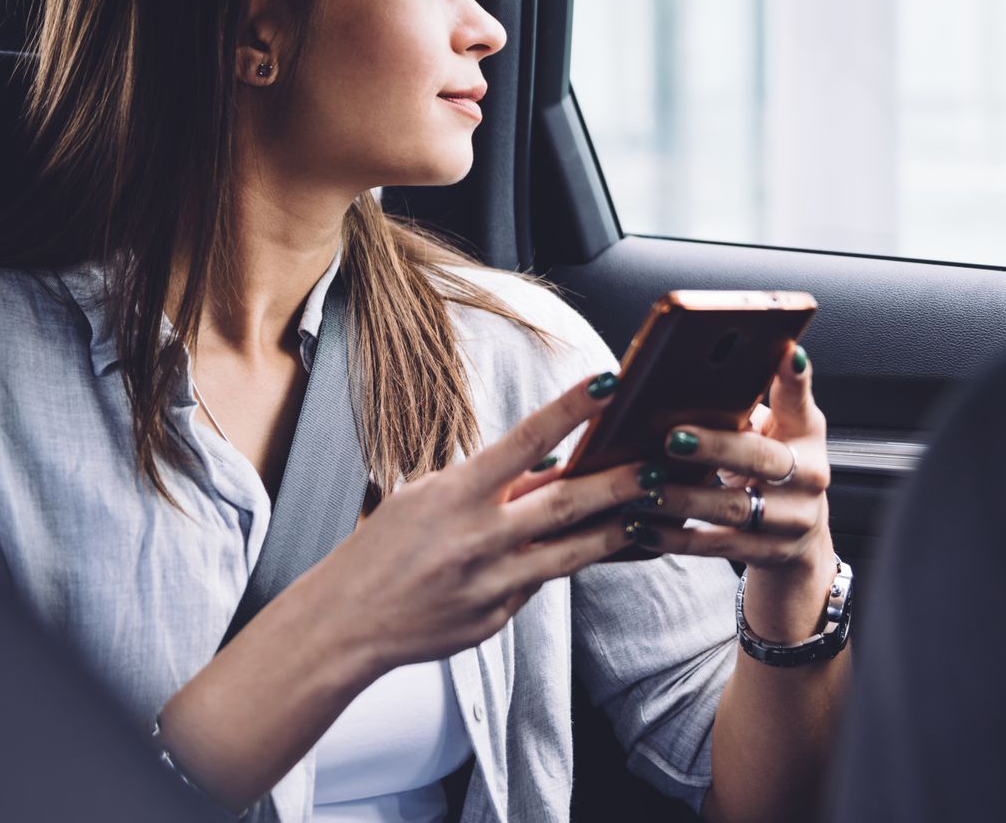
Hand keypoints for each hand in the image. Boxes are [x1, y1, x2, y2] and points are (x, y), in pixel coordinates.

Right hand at [312, 368, 654, 672]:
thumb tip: (551, 464)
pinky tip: (590, 553)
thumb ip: (491, 484)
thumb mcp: (428, 497)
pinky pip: (540, 585)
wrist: (347, 620)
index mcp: (457, 493)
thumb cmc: (385, 548)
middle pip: (565, 502)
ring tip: (649, 513)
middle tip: (658, 465)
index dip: (569, 409)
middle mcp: (479, 536)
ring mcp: (492, 582)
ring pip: (572, 552)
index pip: (525, 439)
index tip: (607, 384)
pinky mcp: (497, 617)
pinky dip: (563, 565)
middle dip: (617, 483)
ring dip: (615, 531)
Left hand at [621, 342, 836, 638]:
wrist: (800, 543)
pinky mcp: (766, 553)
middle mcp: (807, 476)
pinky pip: (716, 546)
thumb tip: (682, 382)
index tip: (788, 352)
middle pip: (761, 459)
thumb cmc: (773, 472)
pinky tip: (643, 526)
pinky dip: (676, 537)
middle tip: (673, 439)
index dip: (796, 378)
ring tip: (644, 488)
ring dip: (684, 498)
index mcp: (805, 435)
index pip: (800, 400)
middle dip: (716, 448)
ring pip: (733, 507)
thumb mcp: (773, 435)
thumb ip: (745, 411)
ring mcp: (790, 520)